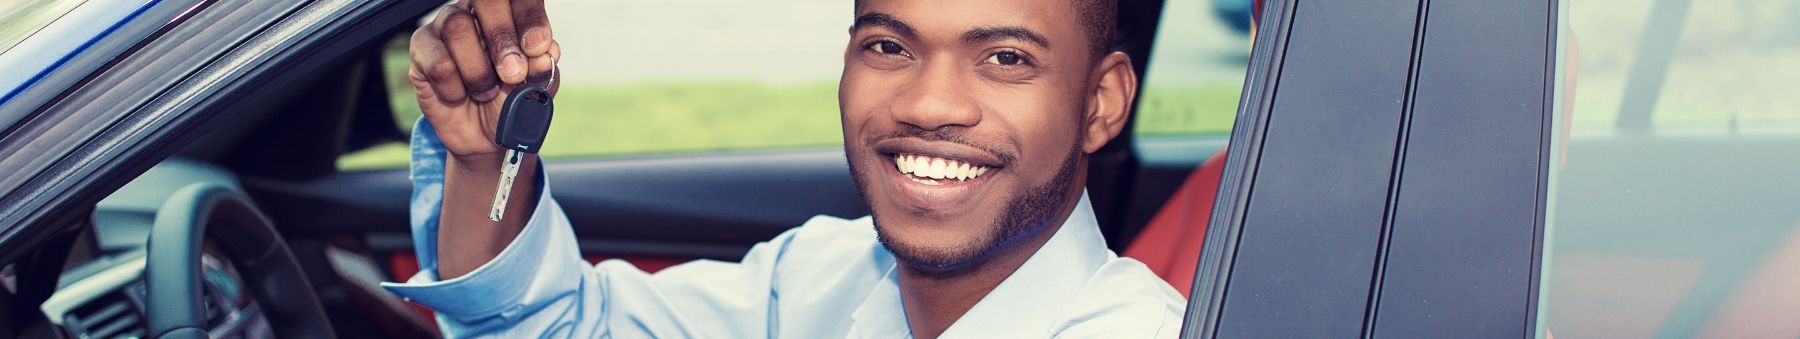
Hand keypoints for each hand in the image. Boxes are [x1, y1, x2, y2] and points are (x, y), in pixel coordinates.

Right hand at [409, 0, 560, 160]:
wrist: (485, 136)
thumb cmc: (511, 102)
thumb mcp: (535, 88)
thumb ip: (540, 69)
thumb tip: (543, 54)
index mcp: (511, 12)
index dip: (529, 17)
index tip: (538, 47)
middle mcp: (477, 10)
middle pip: (485, 0)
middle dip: (502, 39)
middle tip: (513, 73)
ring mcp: (445, 25)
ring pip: (457, 28)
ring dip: (478, 71)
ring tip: (486, 92)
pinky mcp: (422, 48)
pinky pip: (438, 63)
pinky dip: (455, 88)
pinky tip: (460, 95)